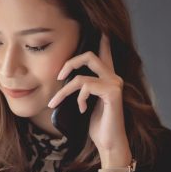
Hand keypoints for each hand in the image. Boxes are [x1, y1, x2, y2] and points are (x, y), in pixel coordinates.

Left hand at [47, 34, 131, 166]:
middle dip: (70, 63)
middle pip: (89, 55)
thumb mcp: (84, 102)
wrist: (108, 143)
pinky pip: (86, 87)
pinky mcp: (113, 93)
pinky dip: (79, 98)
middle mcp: (113, 77)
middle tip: (58, 75)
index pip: (104, 54)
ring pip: (81, 76)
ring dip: (64, 91)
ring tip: (56, 103)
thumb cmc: (96, 125)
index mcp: (107, 78)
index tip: (100, 28)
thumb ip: (80, 89)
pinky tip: (82, 109)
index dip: (102, 40)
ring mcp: (114, 84)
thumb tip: (64, 80)